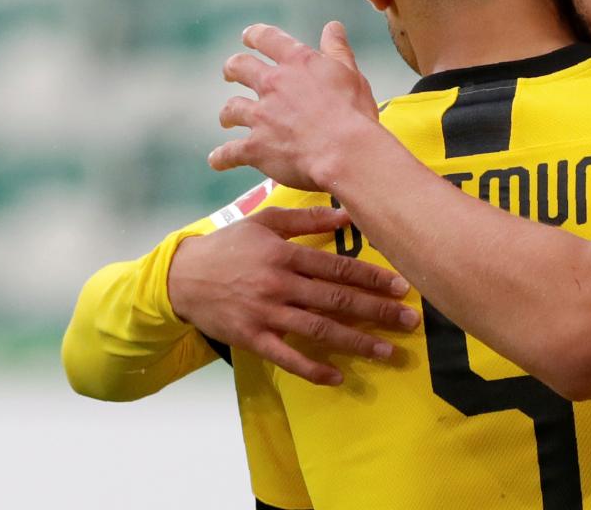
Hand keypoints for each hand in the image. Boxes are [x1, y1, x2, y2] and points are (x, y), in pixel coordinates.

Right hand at [167, 205, 418, 385]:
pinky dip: (313, 369)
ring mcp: (266, 315)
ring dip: (357, 343)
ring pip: (319, 331)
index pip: (338, 268)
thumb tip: (346, 214)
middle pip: (337, 301)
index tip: (401, 287)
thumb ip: (306, 219)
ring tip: (388, 352)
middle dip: (377, 312)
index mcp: (286, 256)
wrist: (181, 278)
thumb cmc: (229, 246)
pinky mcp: (253, 339)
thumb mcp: (264, 223)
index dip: (372, 278)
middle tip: (409, 320)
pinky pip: (287, 358)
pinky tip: (338, 376)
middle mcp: (280, 286)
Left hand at [211, 21, 382, 192]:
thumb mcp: (350, 74)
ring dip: (228, 114)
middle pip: (240, 67)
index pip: (268, 38)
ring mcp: (261, 116)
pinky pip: (229, 152)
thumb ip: (337, 49)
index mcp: (297, 62)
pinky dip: (221, 157)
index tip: (248, 37)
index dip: (255, 35)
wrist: (345, 151)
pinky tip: (218, 160)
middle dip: (232, 69)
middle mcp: (273, 84)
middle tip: (230, 73)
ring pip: (232, 108)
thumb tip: (333, 27)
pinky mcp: (255, 147)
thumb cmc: (353, 112)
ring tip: (227, 119)